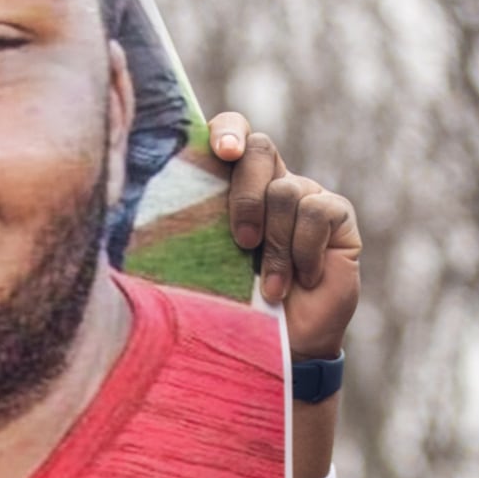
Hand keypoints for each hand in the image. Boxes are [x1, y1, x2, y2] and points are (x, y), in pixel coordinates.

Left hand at [206, 111, 360, 359]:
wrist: (285, 347)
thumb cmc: (237, 309)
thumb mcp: (206, 267)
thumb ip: (189, 230)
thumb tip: (141, 206)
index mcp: (235, 186)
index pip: (232, 133)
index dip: (228, 130)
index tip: (221, 151)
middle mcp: (273, 183)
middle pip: (260, 149)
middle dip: (245, 195)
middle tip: (242, 243)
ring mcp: (308, 196)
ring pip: (286, 192)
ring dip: (275, 248)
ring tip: (272, 287)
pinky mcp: (338, 216)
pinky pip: (318, 213)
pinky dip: (305, 251)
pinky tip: (304, 278)